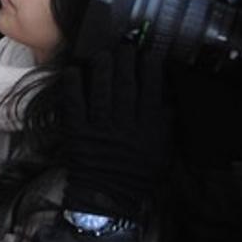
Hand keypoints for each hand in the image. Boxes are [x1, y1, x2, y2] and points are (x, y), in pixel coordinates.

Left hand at [59, 45, 169, 217]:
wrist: (107, 196)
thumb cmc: (137, 173)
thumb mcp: (161, 150)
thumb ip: (165, 123)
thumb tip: (169, 97)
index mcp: (147, 129)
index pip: (151, 92)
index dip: (150, 69)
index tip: (149, 53)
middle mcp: (124, 125)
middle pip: (126, 86)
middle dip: (126, 62)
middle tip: (125, 44)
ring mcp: (99, 128)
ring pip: (101, 92)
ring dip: (101, 69)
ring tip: (103, 53)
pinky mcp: (77, 132)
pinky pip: (74, 105)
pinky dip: (73, 87)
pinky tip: (73, 71)